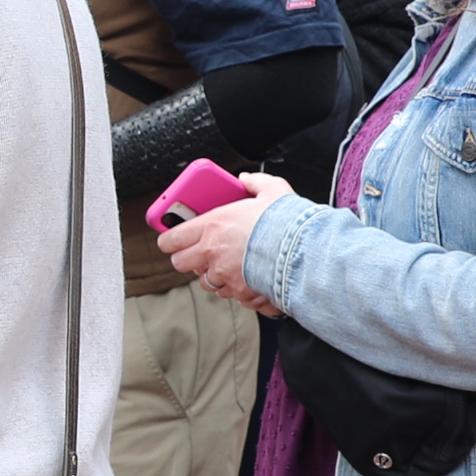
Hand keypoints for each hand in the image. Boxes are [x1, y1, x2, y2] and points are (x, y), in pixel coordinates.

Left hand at [160, 173, 292, 311]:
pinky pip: (230, 295)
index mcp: (213, 226)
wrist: (307, 253)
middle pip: (181, 263)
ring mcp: (226, 276)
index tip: (170, 239)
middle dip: (187, 258)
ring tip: (227, 265)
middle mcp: (213, 254)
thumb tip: (246, 180)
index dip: (168, 239)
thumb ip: (255, 183)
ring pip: (205, 282)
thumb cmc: (288, 222)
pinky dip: (236, 289)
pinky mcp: (241, 293)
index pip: (172, 238)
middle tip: (198, 251)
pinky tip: (248, 279)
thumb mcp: (273, 190)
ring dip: (213, 275)